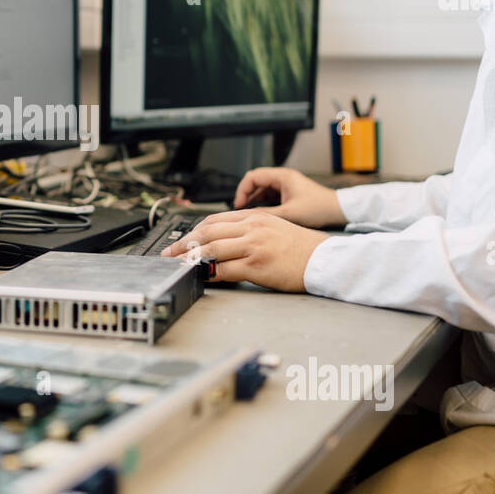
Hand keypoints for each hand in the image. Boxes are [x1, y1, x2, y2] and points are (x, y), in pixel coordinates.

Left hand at [161, 209, 329, 291]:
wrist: (324, 259)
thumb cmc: (302, 247)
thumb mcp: (274, 227)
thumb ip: (249, 229)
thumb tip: (224, 241)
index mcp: (255, 217)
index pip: (215, 220)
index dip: (193, 230)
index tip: (182, 240)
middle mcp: (252, 227)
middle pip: (207, 232)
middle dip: (185, 244)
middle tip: (171, 253)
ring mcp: (253, 245)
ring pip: (212, 248)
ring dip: (191, 258)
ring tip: (179, 265)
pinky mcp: (257, 265)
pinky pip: (224, 269)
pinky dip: (209, 273)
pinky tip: (201, 276)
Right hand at [234, 167, 345, 229]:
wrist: (337, 210)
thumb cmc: (319, 208)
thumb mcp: (289, 213)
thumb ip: (266, 214)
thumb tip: (247, 216)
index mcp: (282, 176)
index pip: (252, 177)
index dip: (242, 190)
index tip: (238, 204)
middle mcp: (283, 177)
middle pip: (256, 181)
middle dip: (246, 195)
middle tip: (241, 209)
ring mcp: (287, 184)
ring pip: (263, 189)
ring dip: (255, 200)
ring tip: (251, 213)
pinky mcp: (290, 192)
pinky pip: (271, 194)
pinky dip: (264, 203)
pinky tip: (263, 214)